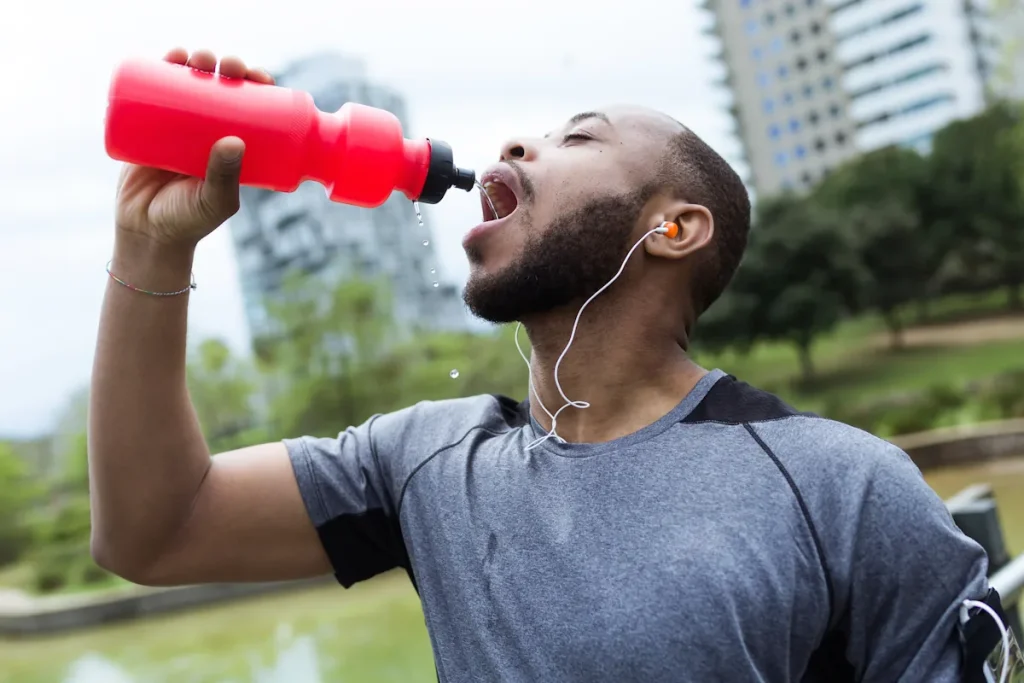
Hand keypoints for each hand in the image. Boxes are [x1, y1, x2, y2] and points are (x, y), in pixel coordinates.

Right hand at [114, 48, 275, 247]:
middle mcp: (209, 132)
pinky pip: (155, 93)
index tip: (258, 76)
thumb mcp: (214, 201)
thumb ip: (224, 176)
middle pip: (222, 88)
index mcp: (235, 147)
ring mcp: (178, 128)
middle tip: (228, 65)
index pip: (252, 108)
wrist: (145, 232)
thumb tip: (235, 140)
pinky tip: (172, 55)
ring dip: (197, 61)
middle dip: (227, 67)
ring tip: (198, 57)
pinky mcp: (149, 128)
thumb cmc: (188, 221)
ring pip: (191, 84)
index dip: (256, 86)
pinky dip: (162, 68)